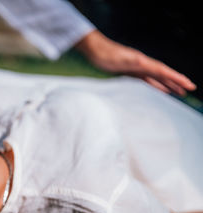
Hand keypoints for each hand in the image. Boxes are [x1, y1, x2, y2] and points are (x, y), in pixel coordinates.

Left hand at [75, 30, 195, 95]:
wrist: (94, 50)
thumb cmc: (107, 54)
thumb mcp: (124, 60)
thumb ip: (138, 63)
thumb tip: (152, 66)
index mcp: (143, 61)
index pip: (164, 71)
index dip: (177, 78)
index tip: (189, 85)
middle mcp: (142, 63)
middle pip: (162, 74)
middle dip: (175, 82)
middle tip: (187, 91)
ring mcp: (135, 67)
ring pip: (155, 77)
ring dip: (166, 84)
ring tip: (177, 92)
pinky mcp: (128, 71)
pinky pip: (144, 79)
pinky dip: (153, 85)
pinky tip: (156, 89)